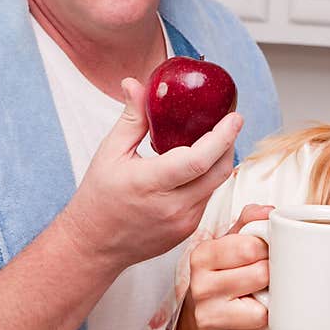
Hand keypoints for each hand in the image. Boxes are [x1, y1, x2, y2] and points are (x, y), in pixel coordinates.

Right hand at [61, 77, 241, 270]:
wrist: (94, 245)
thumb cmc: (98, 197)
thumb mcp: (110, 152)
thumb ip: (132, 118)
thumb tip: (137, 84)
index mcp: (149, 184)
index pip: (198, 161)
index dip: (222, 137)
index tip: (234, 117)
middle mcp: (171, 207)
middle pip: (218, 172)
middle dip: (229, 144)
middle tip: (230, 121)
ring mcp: (183, 222)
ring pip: (216, 185)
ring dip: (220, 160)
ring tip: (214, 138)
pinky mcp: (188, 230)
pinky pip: (207, 197)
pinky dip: (207, 177)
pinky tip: (199, 164)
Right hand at [183, 204, 272, 329]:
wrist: (209, 311)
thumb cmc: (225, 272)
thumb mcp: (233, 241)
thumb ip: (250, 220)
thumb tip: (268, 211)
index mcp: (203, 253)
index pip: (249, 246)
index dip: (266, 247)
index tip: (264, 251)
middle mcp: (200, 281)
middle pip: (259, 269)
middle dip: (269, 268)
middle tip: (264, 270)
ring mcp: (207, 307)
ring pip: (261, 290)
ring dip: (269, 289)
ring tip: (259, 287)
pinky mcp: (219, 326)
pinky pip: (261, 316)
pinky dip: (266, 311)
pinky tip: (255, 305)